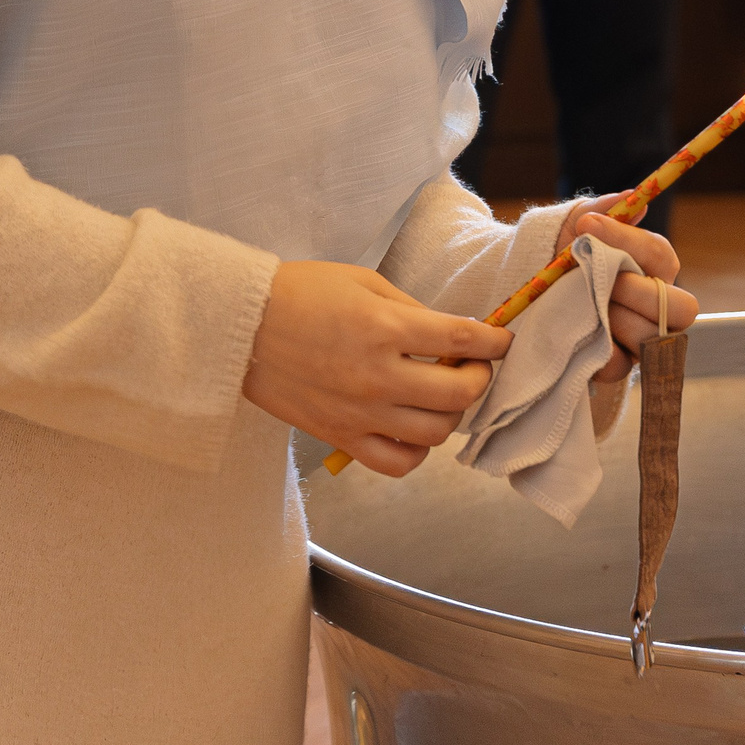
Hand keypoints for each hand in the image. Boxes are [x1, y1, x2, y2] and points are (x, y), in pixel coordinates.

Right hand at [242, 261, 511, 476]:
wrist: (243, 325)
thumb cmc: (300, 293)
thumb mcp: (364, 282)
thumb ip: (411, 310)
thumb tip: (450, 334)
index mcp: (385, 327)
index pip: (462, 340)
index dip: (494, 341)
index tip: (501, 341)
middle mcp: (378, 376)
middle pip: (459, 393)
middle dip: (480, 378)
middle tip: (474, 366)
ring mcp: (360, 412)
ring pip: (435, 433)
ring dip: (452, 413)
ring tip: (443, 395)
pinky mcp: (340, 437)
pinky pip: (397, 463)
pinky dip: (417, 451)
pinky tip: (414, 429)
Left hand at [554, 198, 699, 385]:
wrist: (533, 281)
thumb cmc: (567, 249)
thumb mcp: (581, 221)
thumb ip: (607, 209)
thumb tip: (632, 199)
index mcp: (656, 266)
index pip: (661, 255)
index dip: (627, 241)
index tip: (586, 225)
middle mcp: (658, 304)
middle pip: (683, 308)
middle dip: (637, 291)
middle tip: (597, 277)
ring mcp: (641, 338)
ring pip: (648, 336)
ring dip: (610, 316)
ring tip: (578, 300)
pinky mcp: (618, 364)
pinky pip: (619, 365)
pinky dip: (595, 346)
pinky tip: (576, 328)